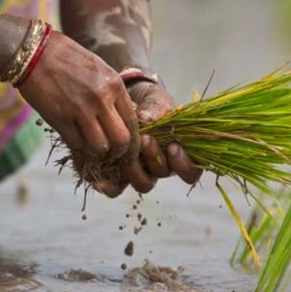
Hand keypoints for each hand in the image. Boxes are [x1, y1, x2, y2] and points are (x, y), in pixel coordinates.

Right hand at [18, 31, 138, 160]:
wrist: (34, 52)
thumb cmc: (66, 57)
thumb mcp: (98, 69)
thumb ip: (111, 92)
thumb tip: (120, 118)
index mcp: (114, 84)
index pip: (133, 121)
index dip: (131, 138)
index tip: (126, 145)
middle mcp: (101, 99)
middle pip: (120, 140)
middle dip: (118, 150)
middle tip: (111, 151)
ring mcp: (80, 111)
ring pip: (99, 147)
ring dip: (95, 149)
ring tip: (90, 143)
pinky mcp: (60, 119)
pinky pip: (76, 143)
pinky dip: (76, 143)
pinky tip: (73, 134)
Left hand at [93, 81, 201, 196]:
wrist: (131, 105)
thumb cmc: (152, 106)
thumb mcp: (158, 103)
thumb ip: (156, 110)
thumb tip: (146, 119)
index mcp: (179, 155)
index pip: (190, 172)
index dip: (184, 165)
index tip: (174, 147)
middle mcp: (162, 167)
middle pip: (162, 175)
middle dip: (155, 158)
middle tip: (146, 140)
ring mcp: (142, 172)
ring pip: (142, 183)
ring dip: (135, 169)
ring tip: (128, 149)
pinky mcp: (121, 174)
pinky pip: (117, 188)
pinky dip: (109, 186)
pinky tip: (100, 180)